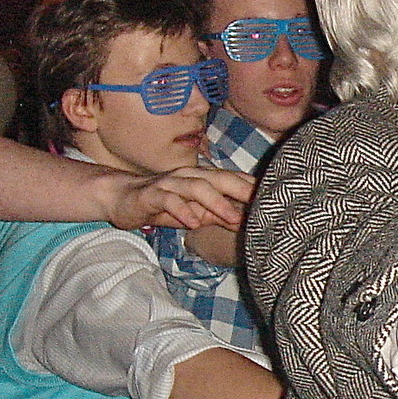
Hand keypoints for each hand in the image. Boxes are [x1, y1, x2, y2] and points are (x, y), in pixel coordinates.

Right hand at [107, 166, 254, 231]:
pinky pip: (169, 200)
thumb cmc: (164, 205)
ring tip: (231, 217)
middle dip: (242, 190)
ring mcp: (171, 183)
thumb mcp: (196, 213)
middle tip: (261, 203)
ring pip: (196, 187)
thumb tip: (247, 221)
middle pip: (220, 178)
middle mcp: (190, 176)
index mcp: (204, 179)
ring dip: (215, 202)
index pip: (233, 180)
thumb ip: (220, 215)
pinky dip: (182, 210)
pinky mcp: (152, 194)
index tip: (276, 198)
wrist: (121, 198)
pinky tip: (193, 222)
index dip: (253, 188)